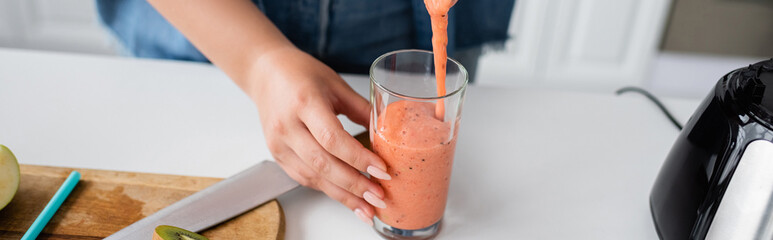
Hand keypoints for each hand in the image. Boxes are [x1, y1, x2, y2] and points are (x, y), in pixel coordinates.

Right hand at [247, 46, 390, 225]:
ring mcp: (279, 143)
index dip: (358, 158)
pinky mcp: (277, 155)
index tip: (381, 170)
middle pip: (323, 164)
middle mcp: (287, 126)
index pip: (332, 138)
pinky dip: (327, 189)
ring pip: (313, 176)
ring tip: (367, 207)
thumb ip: (362, 109)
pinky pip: (304, 178)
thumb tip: (388, 133)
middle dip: (354, 184)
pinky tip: (347, 197)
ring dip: (343, 195)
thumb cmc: (301, 74)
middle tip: (379, 197)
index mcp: (304, 102)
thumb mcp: (336, 84)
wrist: (266, 74)